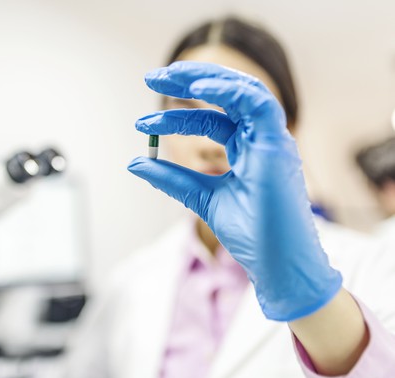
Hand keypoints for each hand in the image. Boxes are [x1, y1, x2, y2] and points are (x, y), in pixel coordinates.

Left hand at [128, 61, 341, 320]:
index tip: (142, 124)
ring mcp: (271, 140)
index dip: (176, 117)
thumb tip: (135, 163)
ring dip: (205, 78)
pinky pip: (257, 103)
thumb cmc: (251, 234)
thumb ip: (172, 179)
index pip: (210, 119)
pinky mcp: (278, 145)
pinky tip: (197, 89)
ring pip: (243, 90)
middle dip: (189, 82)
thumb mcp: (201, 198)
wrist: (277, 264)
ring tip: (168, 76)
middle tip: (152, 77)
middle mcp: (260, 139)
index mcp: (247, 149)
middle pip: (226, 96)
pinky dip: (229, 90)